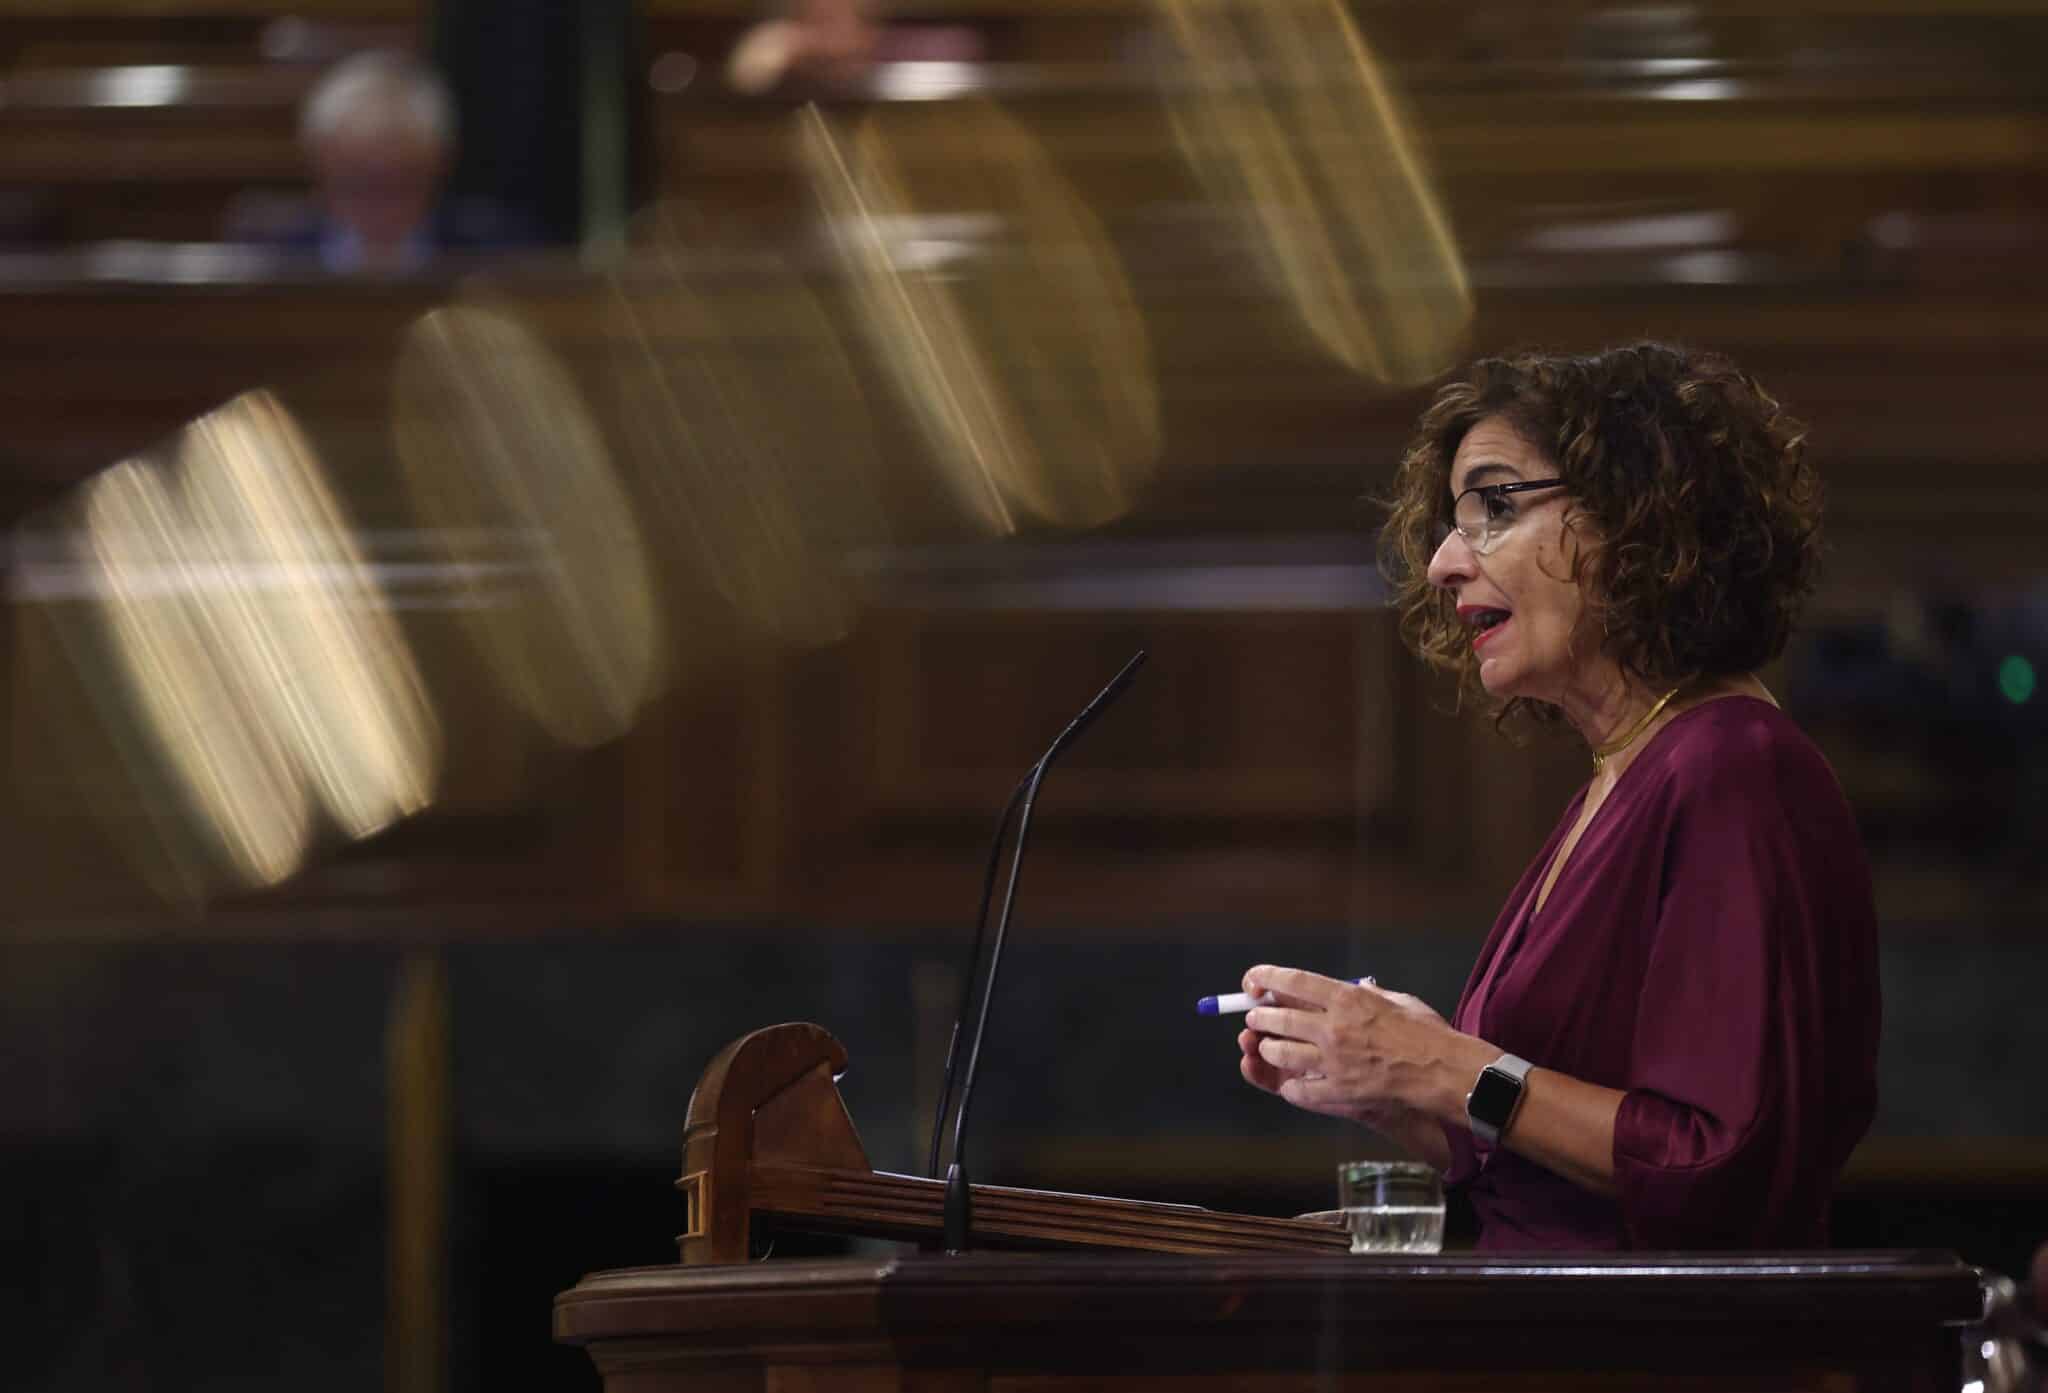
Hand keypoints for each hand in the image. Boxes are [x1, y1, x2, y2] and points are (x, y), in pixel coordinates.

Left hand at [1236, 964, 1466, 1125]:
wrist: (1441, 1070)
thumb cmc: (1425, 1032)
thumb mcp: (1394, 998)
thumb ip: (1362, 995)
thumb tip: (1341, 989)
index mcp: (1347, 999)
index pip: (1294, 982)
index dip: (1265, 978)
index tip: (1251, 980)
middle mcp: (1333, 1027)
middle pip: (1278, 1018)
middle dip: (1260, 1017)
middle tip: (1255, 1018)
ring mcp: (1333, 1061)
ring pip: (1280, 1053)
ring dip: (1269, 1049)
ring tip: (1269, 1047)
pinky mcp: (1337, 1091)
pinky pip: (1298, 1090)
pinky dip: (1291, 1087)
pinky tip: (1293, 1083)